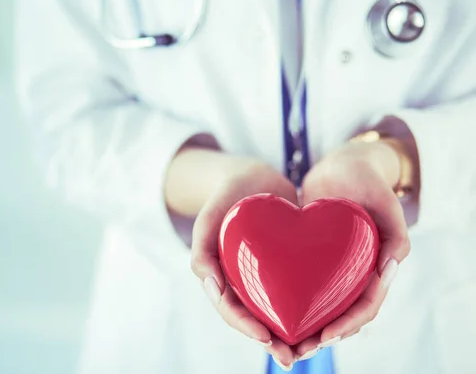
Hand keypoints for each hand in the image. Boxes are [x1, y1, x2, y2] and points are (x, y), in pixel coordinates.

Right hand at [187, 156, 298, 369]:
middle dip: (274, 341)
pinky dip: (312, 306)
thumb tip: (213, 287)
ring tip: (314, 347)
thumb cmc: (226, 195)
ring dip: (295, 332)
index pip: (231, 309)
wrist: (254, 177)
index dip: (246, 326)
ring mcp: (266, 277)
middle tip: (292, 358)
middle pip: (257, 318)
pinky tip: (331, 314)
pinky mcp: (289, 268)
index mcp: (221, 278)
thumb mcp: (208, 217)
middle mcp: (244, 282)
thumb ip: (201, 250)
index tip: (266, 338)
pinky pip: (299, 290)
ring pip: (280, 311)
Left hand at [294, 140, 410, 358]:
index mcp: (378, 268)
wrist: (341, 165)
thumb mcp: (384, 200)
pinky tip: (267, 311)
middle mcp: (356, 274)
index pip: (366, 307)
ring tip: (278, 343)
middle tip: (296, 352)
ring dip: (303, 328)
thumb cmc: (366, 179)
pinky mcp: (313, 261)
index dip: (348, 325)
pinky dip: (290, 303)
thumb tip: (391, 267)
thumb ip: (396, 231)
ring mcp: (335, 269)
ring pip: (321, 308)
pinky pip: (302, 288)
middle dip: (321, 337)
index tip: (325, 336)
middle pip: (341, 316)